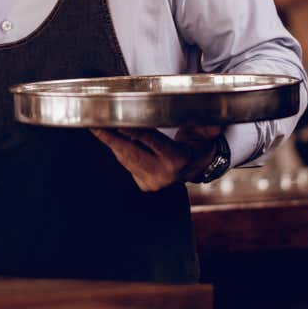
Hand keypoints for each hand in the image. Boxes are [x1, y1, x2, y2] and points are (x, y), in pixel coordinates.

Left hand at [92, 125, 221, 191]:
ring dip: (110, 143)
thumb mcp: (205, 135)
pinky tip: (107, 138)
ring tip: (95, 127)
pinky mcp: (144, 185)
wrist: (197, 168)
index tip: (117, 122)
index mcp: (177, 159)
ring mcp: (152, 182)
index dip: (133, 132)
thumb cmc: (199, 144)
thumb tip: (215, 126)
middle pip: (130, 153)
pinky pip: (127, 165)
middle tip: (93, 124)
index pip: (151, 141)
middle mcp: (163, 173)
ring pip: (125, 159)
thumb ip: (206, 129)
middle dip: (110, 138)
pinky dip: (118, 151)